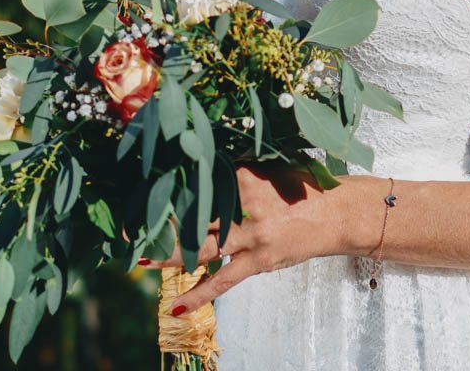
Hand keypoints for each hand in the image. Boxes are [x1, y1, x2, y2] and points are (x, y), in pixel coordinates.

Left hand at [138, 161, 342, 317]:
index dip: (177, 181)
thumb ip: (241, 170)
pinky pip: (223, 281)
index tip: (150, 180)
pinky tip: (175, 307)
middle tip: (131, 222)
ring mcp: (252, 236)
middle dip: (163, 218)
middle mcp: (247, 206)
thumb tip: (206, 163)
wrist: (338, 213)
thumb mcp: (274, 169)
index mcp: (248, 178)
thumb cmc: (305, 187)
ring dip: (169, 255)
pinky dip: (199, 295)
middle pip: (196, 214)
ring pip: (202, 247)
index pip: (205, 178)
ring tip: (140, 260)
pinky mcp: (258, 261)